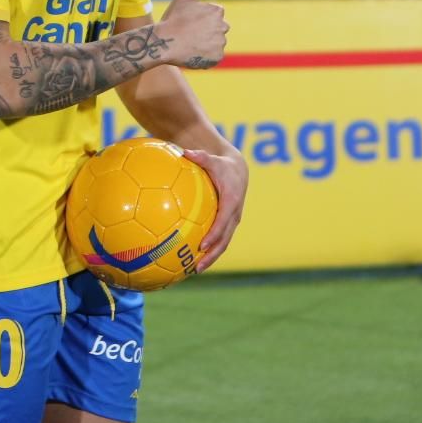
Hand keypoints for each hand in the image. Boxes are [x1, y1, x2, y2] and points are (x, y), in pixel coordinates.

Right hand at [157, 0, 227, 69]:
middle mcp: (223, 26)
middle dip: (206, 32)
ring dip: (206, 44)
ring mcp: (220, 43)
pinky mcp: (217, 58)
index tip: (188, 23)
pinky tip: (193, 53)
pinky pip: (214, 57)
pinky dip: (206, 57)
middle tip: (188, 35)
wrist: (163, 43)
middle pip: (217, 30)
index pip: (215, 16)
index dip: (201, 20)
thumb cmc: (172, 19)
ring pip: (215, 43)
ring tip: (189, 45)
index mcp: (217, 11)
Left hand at [182, 146, 247, 271]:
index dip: (214, 234)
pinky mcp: (227, 225)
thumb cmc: (222, 165)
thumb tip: (183, 152)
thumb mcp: (212, 159)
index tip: (202, 244)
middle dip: (212, 255)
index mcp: (231, 201)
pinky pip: (218, 240)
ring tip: (195, 270)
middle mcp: (234, 215)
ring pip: (223, 244)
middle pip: (224, 240)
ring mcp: (231, 222)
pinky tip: (191, 259)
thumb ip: (200, 157)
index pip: (223, 221)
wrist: (237, 170)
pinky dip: (208, 251)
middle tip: (197, 266)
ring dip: (210, 258)